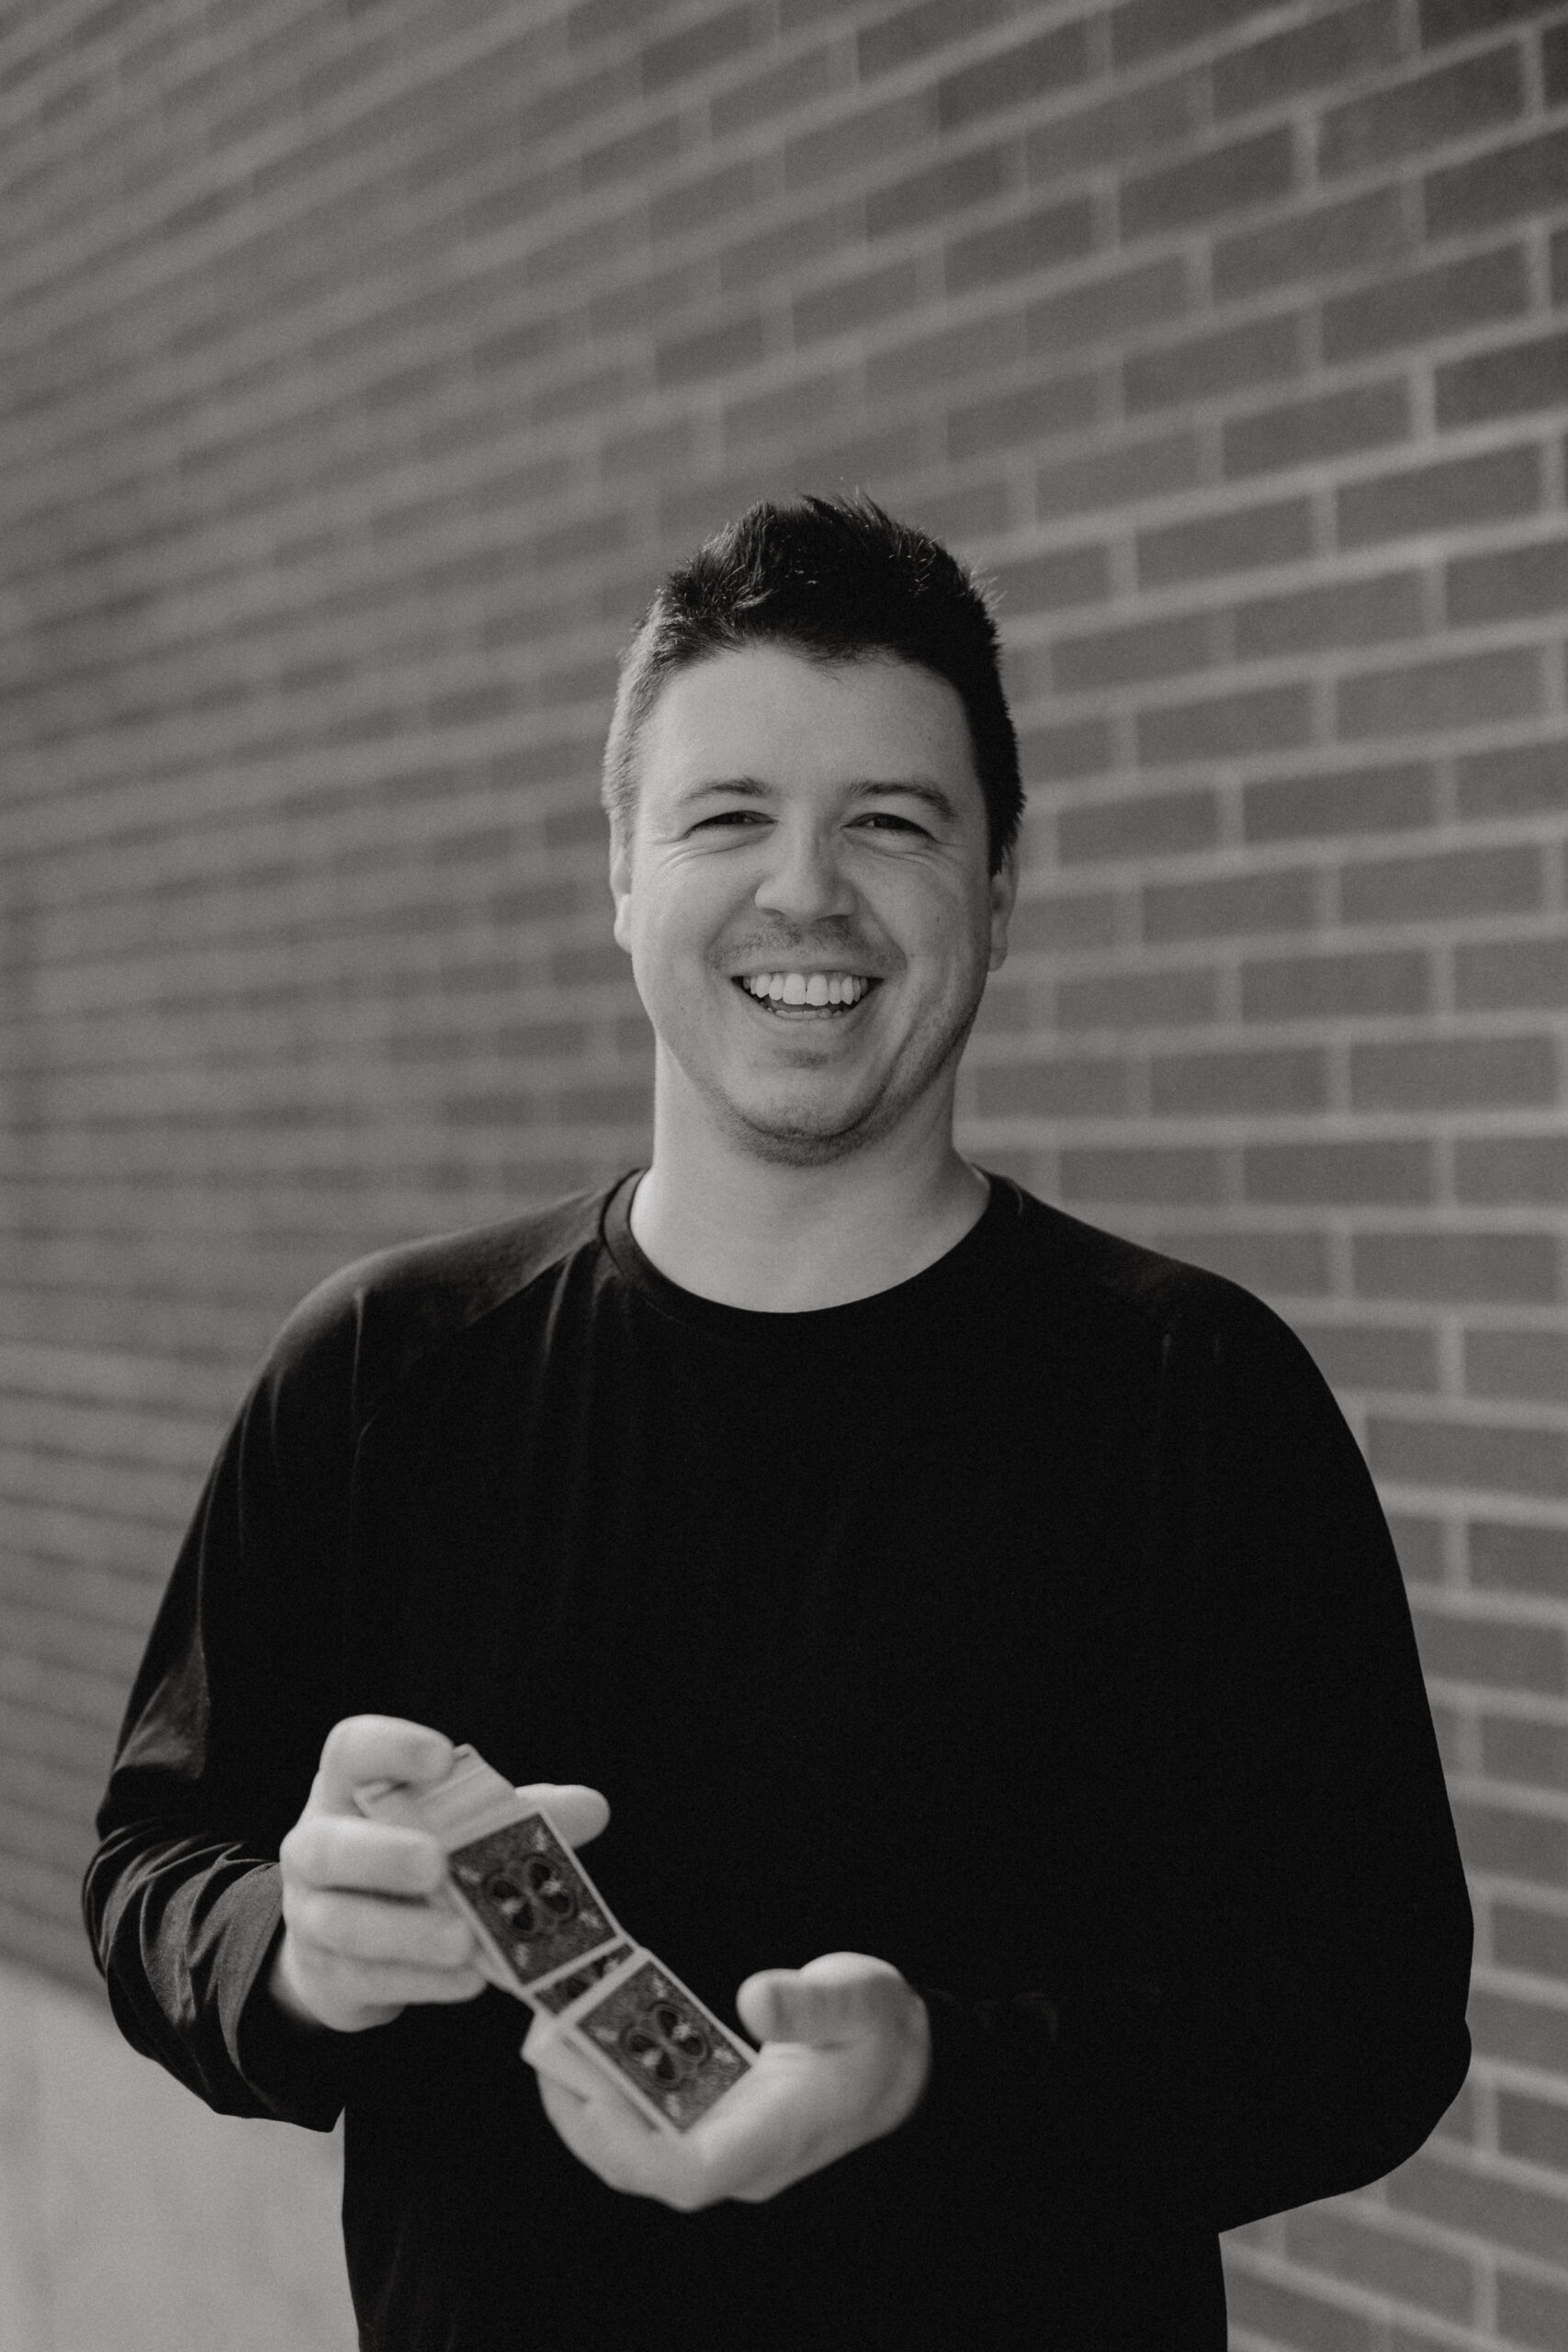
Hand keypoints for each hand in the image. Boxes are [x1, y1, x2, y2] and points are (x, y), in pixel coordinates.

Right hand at [272, 1714, 609, 2034]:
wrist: (349, 1950)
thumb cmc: (412, 1862)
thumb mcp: (459, 1829)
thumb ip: (517, 1816)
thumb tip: (592, 1807)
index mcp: (348, 1791)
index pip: (351, 1750)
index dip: (390, 1749)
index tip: (442, 1757)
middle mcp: (314, 1847)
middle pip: (327, 1845)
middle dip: (381, 1853)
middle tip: (435, 1862)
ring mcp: (311, 1915)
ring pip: (340, 1922)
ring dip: (404, 1932)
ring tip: (462, 1938)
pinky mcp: (326, 1975)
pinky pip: (366, 1978)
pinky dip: (420, 1980)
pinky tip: (467, 1978)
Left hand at [523, 1951, 929, 2209]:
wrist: (906, 2062)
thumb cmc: (883, 2030)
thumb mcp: (862, 1999)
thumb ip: (811, 2002)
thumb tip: (754, 1998)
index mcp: (775, 2136)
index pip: (690, 2175)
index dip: (630, 2144)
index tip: (592, 2089)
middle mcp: (741, 2155)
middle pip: (643, 2167)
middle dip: (583, 2114)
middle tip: (545, 2042)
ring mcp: (725, 2144)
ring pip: (636, 2151)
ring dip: (587, 2101)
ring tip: (552, 2034)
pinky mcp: (714, 2123)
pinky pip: (648, 2123)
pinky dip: (611, 2088)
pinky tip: (590, 2041)